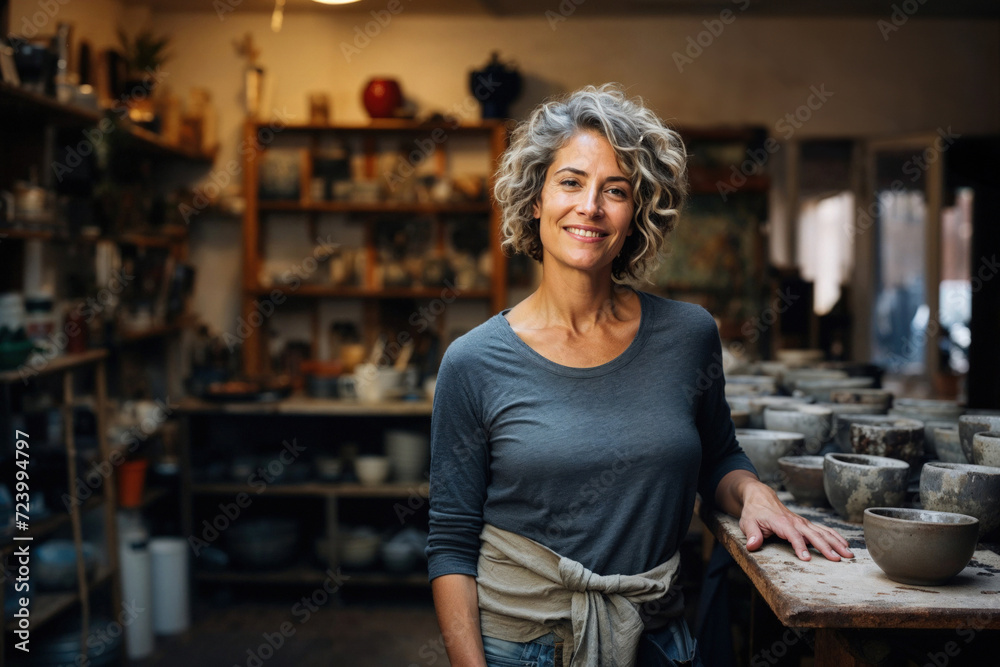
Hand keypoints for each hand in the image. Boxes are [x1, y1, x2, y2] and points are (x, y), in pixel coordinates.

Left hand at [739, 480, 853, 561]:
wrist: (761, 496)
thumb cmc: (754, 512)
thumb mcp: (747, 522)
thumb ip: (751, 534)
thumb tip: (752, 546)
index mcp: (781, 522)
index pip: (792, 535)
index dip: (799, 546)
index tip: (806, 559)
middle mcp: (795, 522)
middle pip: (813, 534)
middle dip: (826, 547)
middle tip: (837, 559)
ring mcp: (803, 522)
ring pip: (822, 532)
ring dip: (836, 542)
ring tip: (848, 554)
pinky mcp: (806, 524)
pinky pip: (823, 529)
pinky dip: (835, 536)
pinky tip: (845, 544)